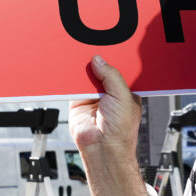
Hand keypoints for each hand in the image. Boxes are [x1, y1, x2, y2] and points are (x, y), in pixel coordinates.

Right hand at [69, 56, 146, 195]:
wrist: (102, 149)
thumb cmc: (121, 132)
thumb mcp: (123, 97)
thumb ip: (112, 76)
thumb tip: (100, 60)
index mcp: (125, 92)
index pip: (119, 70)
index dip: (114, 59)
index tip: (109, 46)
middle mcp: (109, 94)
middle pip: (101, 70)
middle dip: (97, 61)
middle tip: (92, 47)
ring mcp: (92, 97)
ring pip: (86, 76)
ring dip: (83, 68)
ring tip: (80, 55)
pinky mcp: (77, 102)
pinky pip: (71, 86)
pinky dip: (70, 78)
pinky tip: (71, 69)